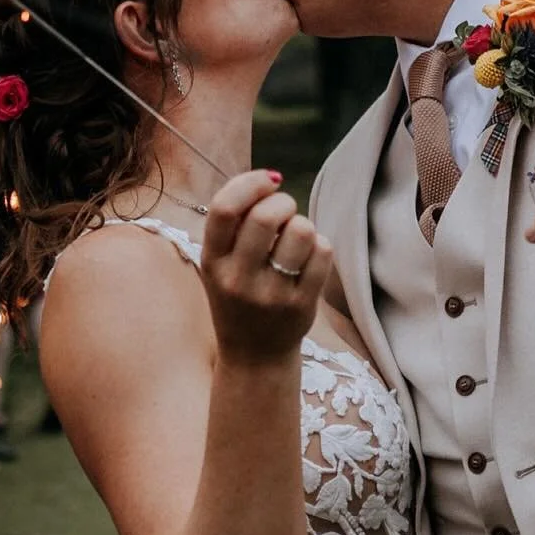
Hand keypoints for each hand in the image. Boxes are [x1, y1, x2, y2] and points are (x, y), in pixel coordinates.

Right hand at [200, 170, 331, 365]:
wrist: (253, 356)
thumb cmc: (238, 296)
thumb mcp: (220, 265)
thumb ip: (234, 225)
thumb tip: (271, 179)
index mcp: (212, 262)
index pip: (225, 209)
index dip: (250, 183)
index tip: (268, 182)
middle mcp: (238, 280)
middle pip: (265, 217)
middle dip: (283, 202)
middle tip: (285, 212)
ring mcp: (271, 295)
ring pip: (301, 231)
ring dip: (303, 225)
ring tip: (296, 239)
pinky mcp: (302, 305)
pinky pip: (322, 253)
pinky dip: (320, 246)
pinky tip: (308, 259)